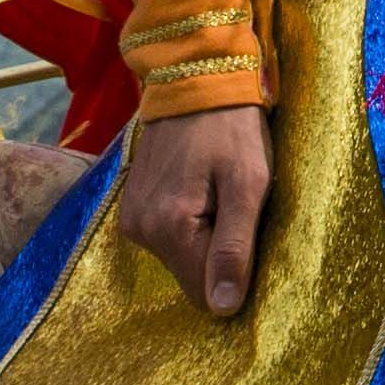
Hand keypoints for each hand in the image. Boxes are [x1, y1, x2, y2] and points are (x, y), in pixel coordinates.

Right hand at [119, 102, 270, 316]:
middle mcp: (140, 231)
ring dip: (206, 234)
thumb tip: (223, 309)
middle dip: (220, 251)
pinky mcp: (132, 206)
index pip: (206, 294)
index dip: (237, 273)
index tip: (252, 233)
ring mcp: (132, 218)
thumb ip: (235, 248)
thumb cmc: (232, 126)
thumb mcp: (248, 182)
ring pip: (181, 256)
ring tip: (220, 190)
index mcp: (168, 229)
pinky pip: (168, 236)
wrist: (195, 74)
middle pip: (192, 275)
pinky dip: (190, 221)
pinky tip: (202, 187)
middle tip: (238, 204)